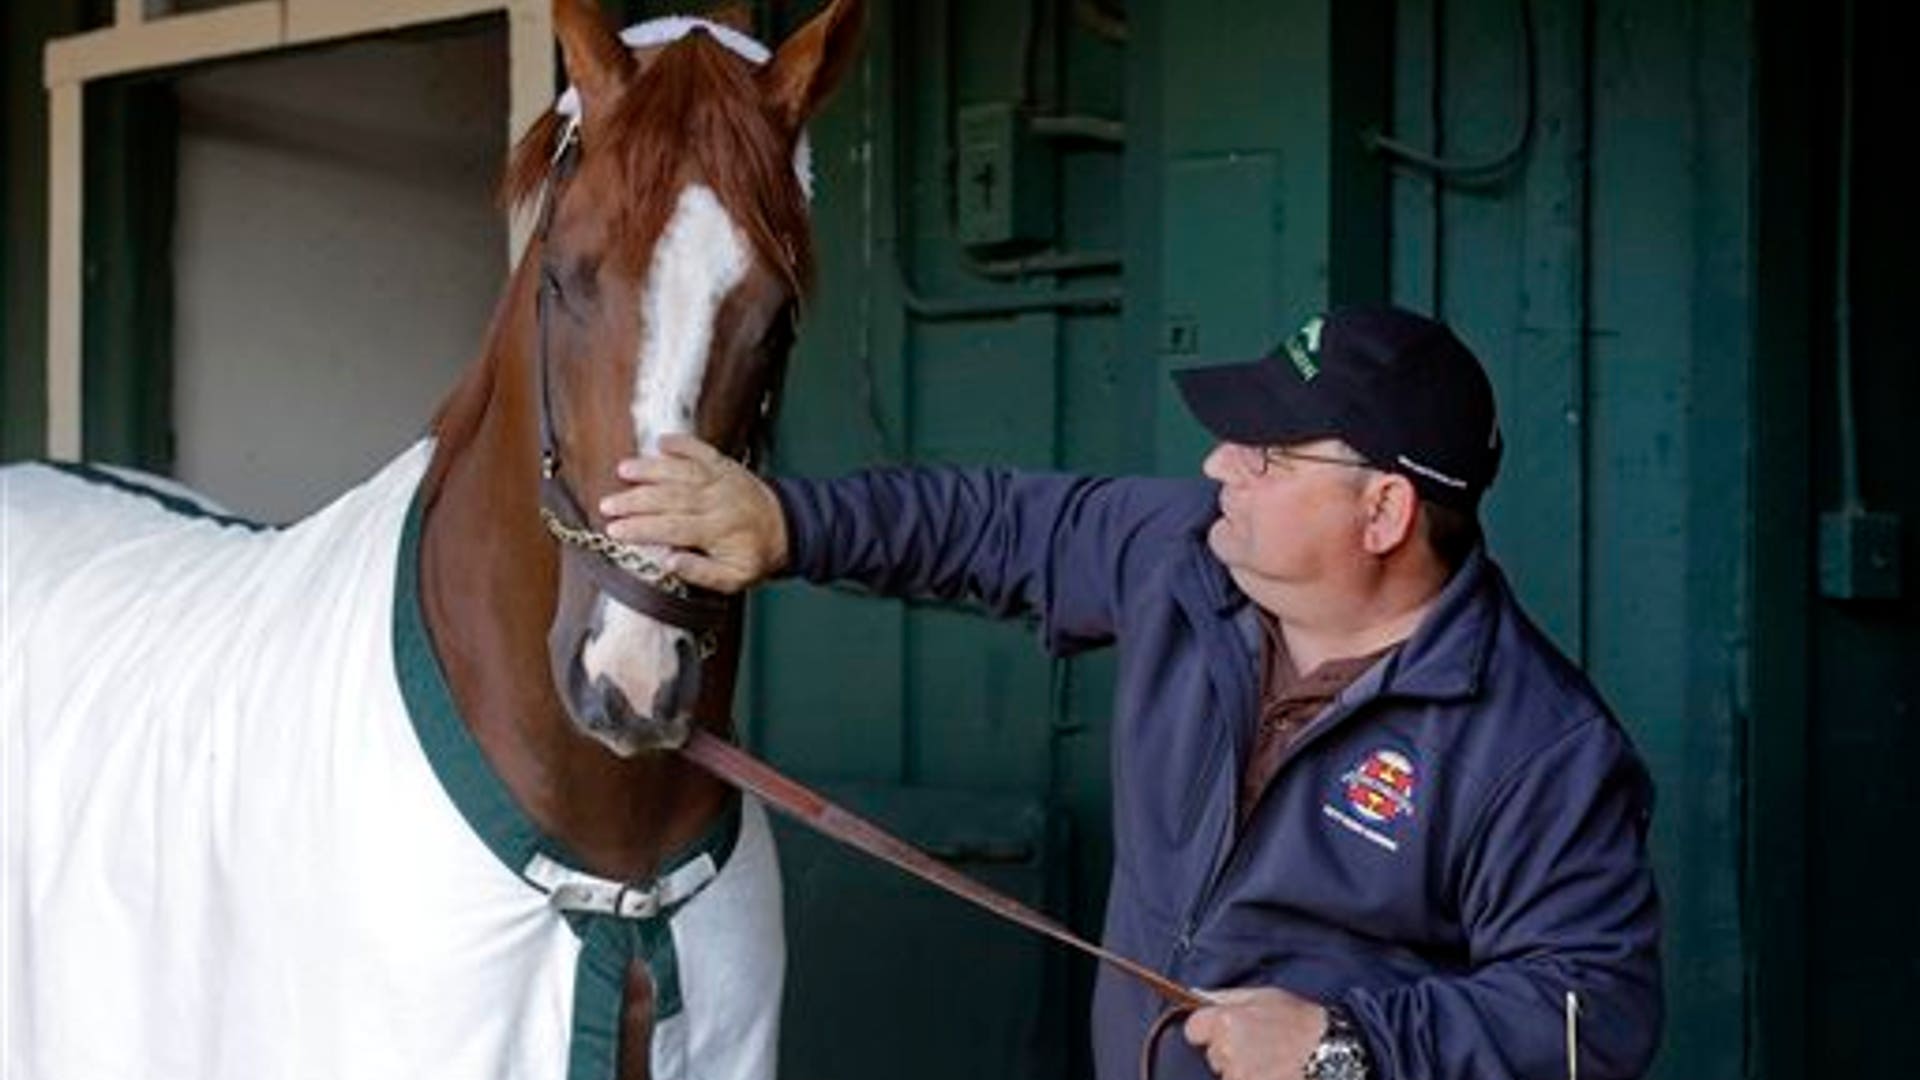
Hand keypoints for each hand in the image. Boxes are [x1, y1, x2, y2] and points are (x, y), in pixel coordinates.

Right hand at [598, 433, 788, 592]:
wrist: (788, 527)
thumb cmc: (756, 555)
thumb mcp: (734, 578)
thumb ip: (701, 572)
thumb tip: (668, 562)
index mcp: (717, 530)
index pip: (671, 528)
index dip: (641, 529)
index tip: (615, 530)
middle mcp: (716, 501)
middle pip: (669, 498)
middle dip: (635, 500)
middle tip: (608, 505)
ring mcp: (720, 479)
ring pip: (680, 471)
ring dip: (651, 468)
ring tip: (623, 470)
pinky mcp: (724, 465)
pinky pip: (702, 450)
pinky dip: (682, 442)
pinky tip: (661, 441)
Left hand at [1183, 986, 1324, 1079]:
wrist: (1332, 1052)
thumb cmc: (1300, 1021)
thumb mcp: (1263, 996)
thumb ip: (1224, 996)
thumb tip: (1194, 995)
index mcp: (1226, 1020)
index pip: (1193, 1029)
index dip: (1207, 1029)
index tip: (1221, 1030)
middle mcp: (1228, 1050)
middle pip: (1212, 1054)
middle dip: (1228, 1051)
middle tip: (1259, 1045)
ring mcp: (1239, 1075)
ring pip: (1227, 1074)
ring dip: (1242, 1070)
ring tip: (1270, 1061)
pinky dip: (1254, 1079)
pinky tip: (1273, 1072)